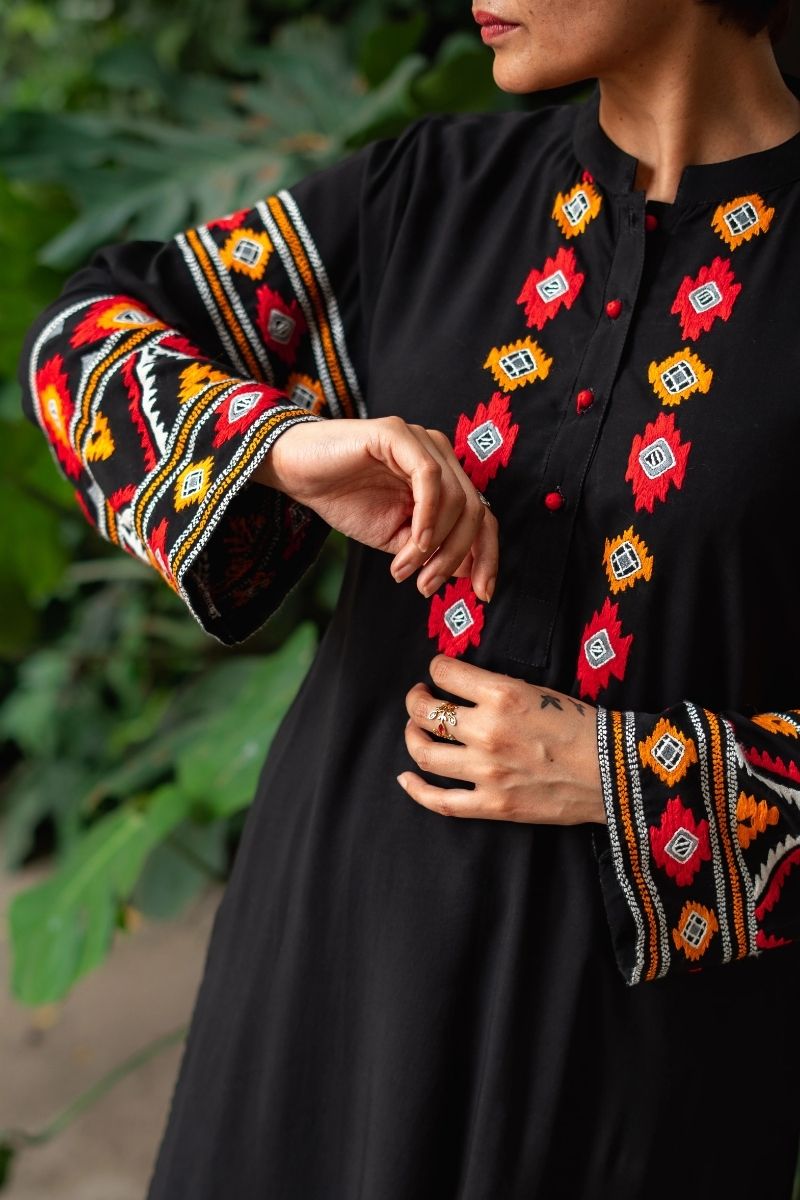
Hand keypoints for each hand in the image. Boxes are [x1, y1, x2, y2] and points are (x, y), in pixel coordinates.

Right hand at [251, 417, 498, 599]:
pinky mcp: (398, 433)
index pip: (482, 515)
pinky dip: (427, 515)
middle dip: (455, 557)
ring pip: (456, 498)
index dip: (488, 555)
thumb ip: (431, 550)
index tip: (483, 593)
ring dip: (433, 544)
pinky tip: (414, 541)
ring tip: (405, 568)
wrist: (297, 473)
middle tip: (426, 585)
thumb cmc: (344, 499)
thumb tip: (468, 572)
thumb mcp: (395, 538)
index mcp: (444, 478)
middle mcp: (440, 455)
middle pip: (475, 510)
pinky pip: (429, 477)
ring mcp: (421, 441)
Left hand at [399, 655, 605, 824]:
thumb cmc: (582, 726)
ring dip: (412, 737)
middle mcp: (487, 731)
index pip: (444, 673)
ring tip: (416, 730)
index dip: (436, 669)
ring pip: (424, 753)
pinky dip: (416, 790)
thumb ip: (497, 689)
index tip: (438, 673)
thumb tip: (463, 688)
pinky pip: (441, 801)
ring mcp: (486, 771)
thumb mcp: (538, 690)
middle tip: (420, 698)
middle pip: (425, 713)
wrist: (613, 772)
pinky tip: (405, 778)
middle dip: (416, 700)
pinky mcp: (492, 804)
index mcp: (502, 695)